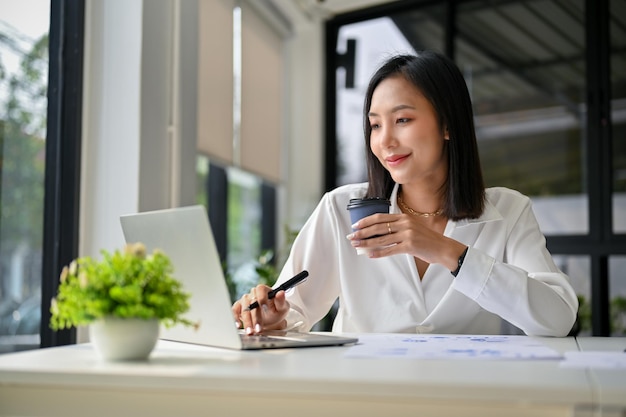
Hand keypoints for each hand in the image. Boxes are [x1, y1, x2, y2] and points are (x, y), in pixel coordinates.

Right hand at [232, 284, 289, 334]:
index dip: (262, 298)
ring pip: (244, 309)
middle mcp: (253, 293)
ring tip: (250, 332)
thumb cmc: (276, 311)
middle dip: (255, 317)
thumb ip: (281, 301)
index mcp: (264, 290)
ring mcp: (245, 299)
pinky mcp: (239, 306)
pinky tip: (238, 326)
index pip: (261, 289)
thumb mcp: (282, 307)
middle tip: (258, 328)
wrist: (270, 318)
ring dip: (247, 321)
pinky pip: (235, 310)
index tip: (265, 308)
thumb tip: (281, 292)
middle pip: (252, 302)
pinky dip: (235, 318)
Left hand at [347, 213, 464, 270]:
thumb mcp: (412, 228)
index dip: (366, 221)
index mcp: (403, 217)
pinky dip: (378, 253)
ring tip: (357, 246)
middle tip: (351, 237)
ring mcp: (407, 234)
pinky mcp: (410, 246)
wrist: (443, 248)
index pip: (380, 217)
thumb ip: (397, 228)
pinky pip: (390, 250)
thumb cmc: (426, 239)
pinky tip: (370, 255)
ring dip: (367, 243)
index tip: (355, 225)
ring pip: (382, 239)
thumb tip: (378, 234)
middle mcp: (404, 223)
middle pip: (378, 227)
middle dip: (362, 232)